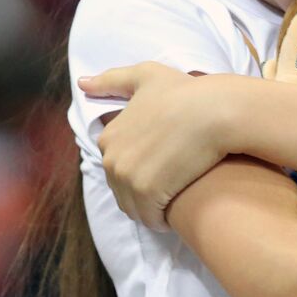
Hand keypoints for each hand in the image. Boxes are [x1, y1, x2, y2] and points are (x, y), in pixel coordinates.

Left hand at [78, 63, 233, 229]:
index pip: (119, 167)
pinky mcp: (146, 194)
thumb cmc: (184, 92)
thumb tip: (82, 84)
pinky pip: (150, 218)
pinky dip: (162, 220)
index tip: (162, 166)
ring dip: (151, 210)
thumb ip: (111, 81)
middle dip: (144, 192)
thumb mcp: (145, 76)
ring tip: (175, 201)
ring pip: (135, 208)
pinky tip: (178, 212)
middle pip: (124, 190)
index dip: (141, 169)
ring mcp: (127, 178)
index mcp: (108, 137)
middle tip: (172, 185)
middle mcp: (111, 159)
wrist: (214, 111)